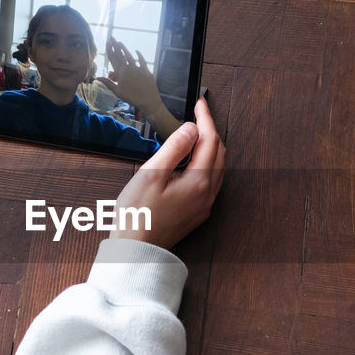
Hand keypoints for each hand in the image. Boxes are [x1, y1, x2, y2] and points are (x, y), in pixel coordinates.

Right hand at [98, 37, 162, 110]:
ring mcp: (138, 68)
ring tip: (120, 42)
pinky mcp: (146, 70)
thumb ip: (108, 83)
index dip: (110, 50)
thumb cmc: (131, 97)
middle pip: (120, 55)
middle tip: (112, 38)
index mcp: (120, 73)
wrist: (148, 100)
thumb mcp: (117, 91)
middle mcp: (128, 68)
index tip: (107, 43)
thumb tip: (97, 77)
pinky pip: (142, 60)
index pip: (113, 59)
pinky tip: (136, 50)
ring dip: (124, 48)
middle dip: (115, 46)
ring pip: (129, 55)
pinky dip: (139, 55)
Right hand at [110, 97, 224, 247]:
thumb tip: (191, 128)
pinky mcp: (197, 213)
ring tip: (195, 133)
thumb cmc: (138, 216)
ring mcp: (204, 205)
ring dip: (210, 147)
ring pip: (217, 168)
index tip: (200, 103)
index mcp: (199, 182)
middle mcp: (207, 194)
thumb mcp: (152, 174)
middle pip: (218, 153)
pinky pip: (211, 182)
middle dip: (210, 131)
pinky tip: (192, 160)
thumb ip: (174, 148)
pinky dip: (206, 164)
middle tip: (197, 114)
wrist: (136, 251)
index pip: (210, 141)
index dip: (205, 118)